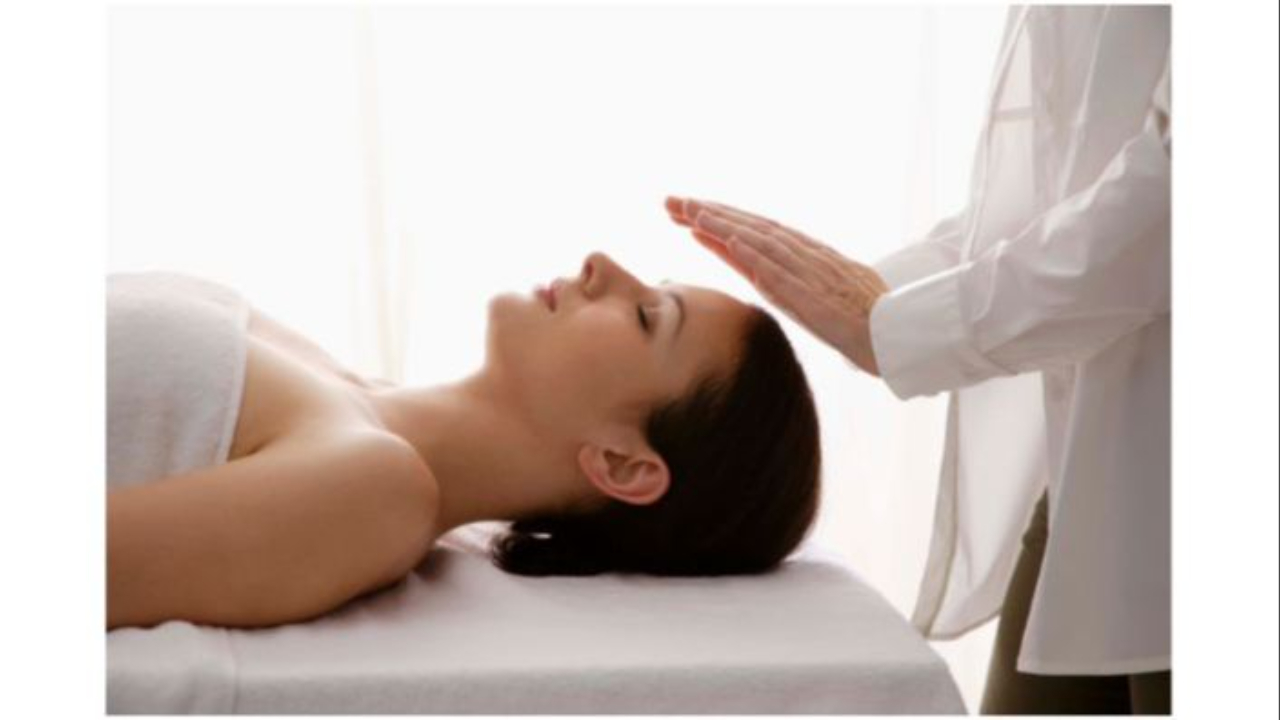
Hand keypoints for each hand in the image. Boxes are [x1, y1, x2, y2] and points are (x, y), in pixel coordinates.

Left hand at [665, 196, 888, 375]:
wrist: (899, 337)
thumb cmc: (866, 322)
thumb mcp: (825, 297)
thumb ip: (797, 285)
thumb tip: (768, 279)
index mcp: (807, 258)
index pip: (758, 231)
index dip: (723, 219)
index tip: (690, 210)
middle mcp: (804, 257)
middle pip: (750, 227)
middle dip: (710, 212)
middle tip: (672, 200)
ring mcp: (807, 273)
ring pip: (757, 239)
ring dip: (722, 223)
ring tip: (689, 211)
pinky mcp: (810, 294)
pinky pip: (774, 269)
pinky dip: (749, 252)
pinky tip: (726, 240)